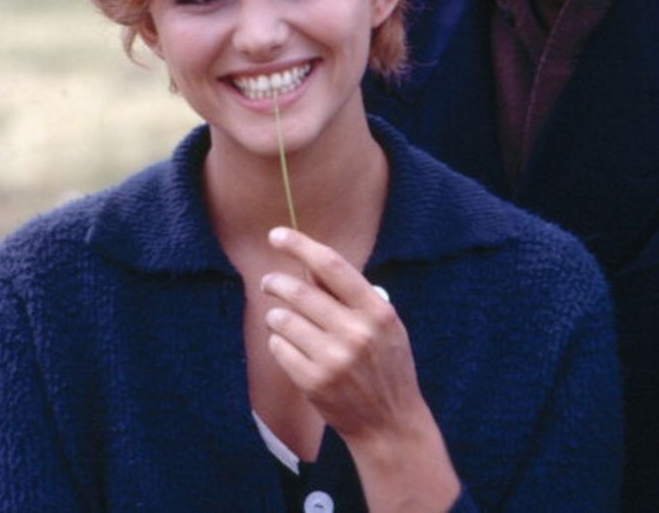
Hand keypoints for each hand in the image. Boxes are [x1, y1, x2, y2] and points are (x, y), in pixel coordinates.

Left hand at [261, 227, 425, 440]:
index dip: (300, 245)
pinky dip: (278, 341)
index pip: (332, 265)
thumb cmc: (385, 364)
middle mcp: (355, 332)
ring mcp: (333, 360)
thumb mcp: (384, 323)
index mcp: (376, 310)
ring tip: (280, 317)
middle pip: (300, 292)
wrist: (390, 423)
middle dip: (275, 282)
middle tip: (268, 282)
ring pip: (283, 320)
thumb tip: (310, 264)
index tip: (277, 234)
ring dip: (275, 314)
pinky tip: (288, 345)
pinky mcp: (313, 383)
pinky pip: (278, 348)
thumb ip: (352, 295)